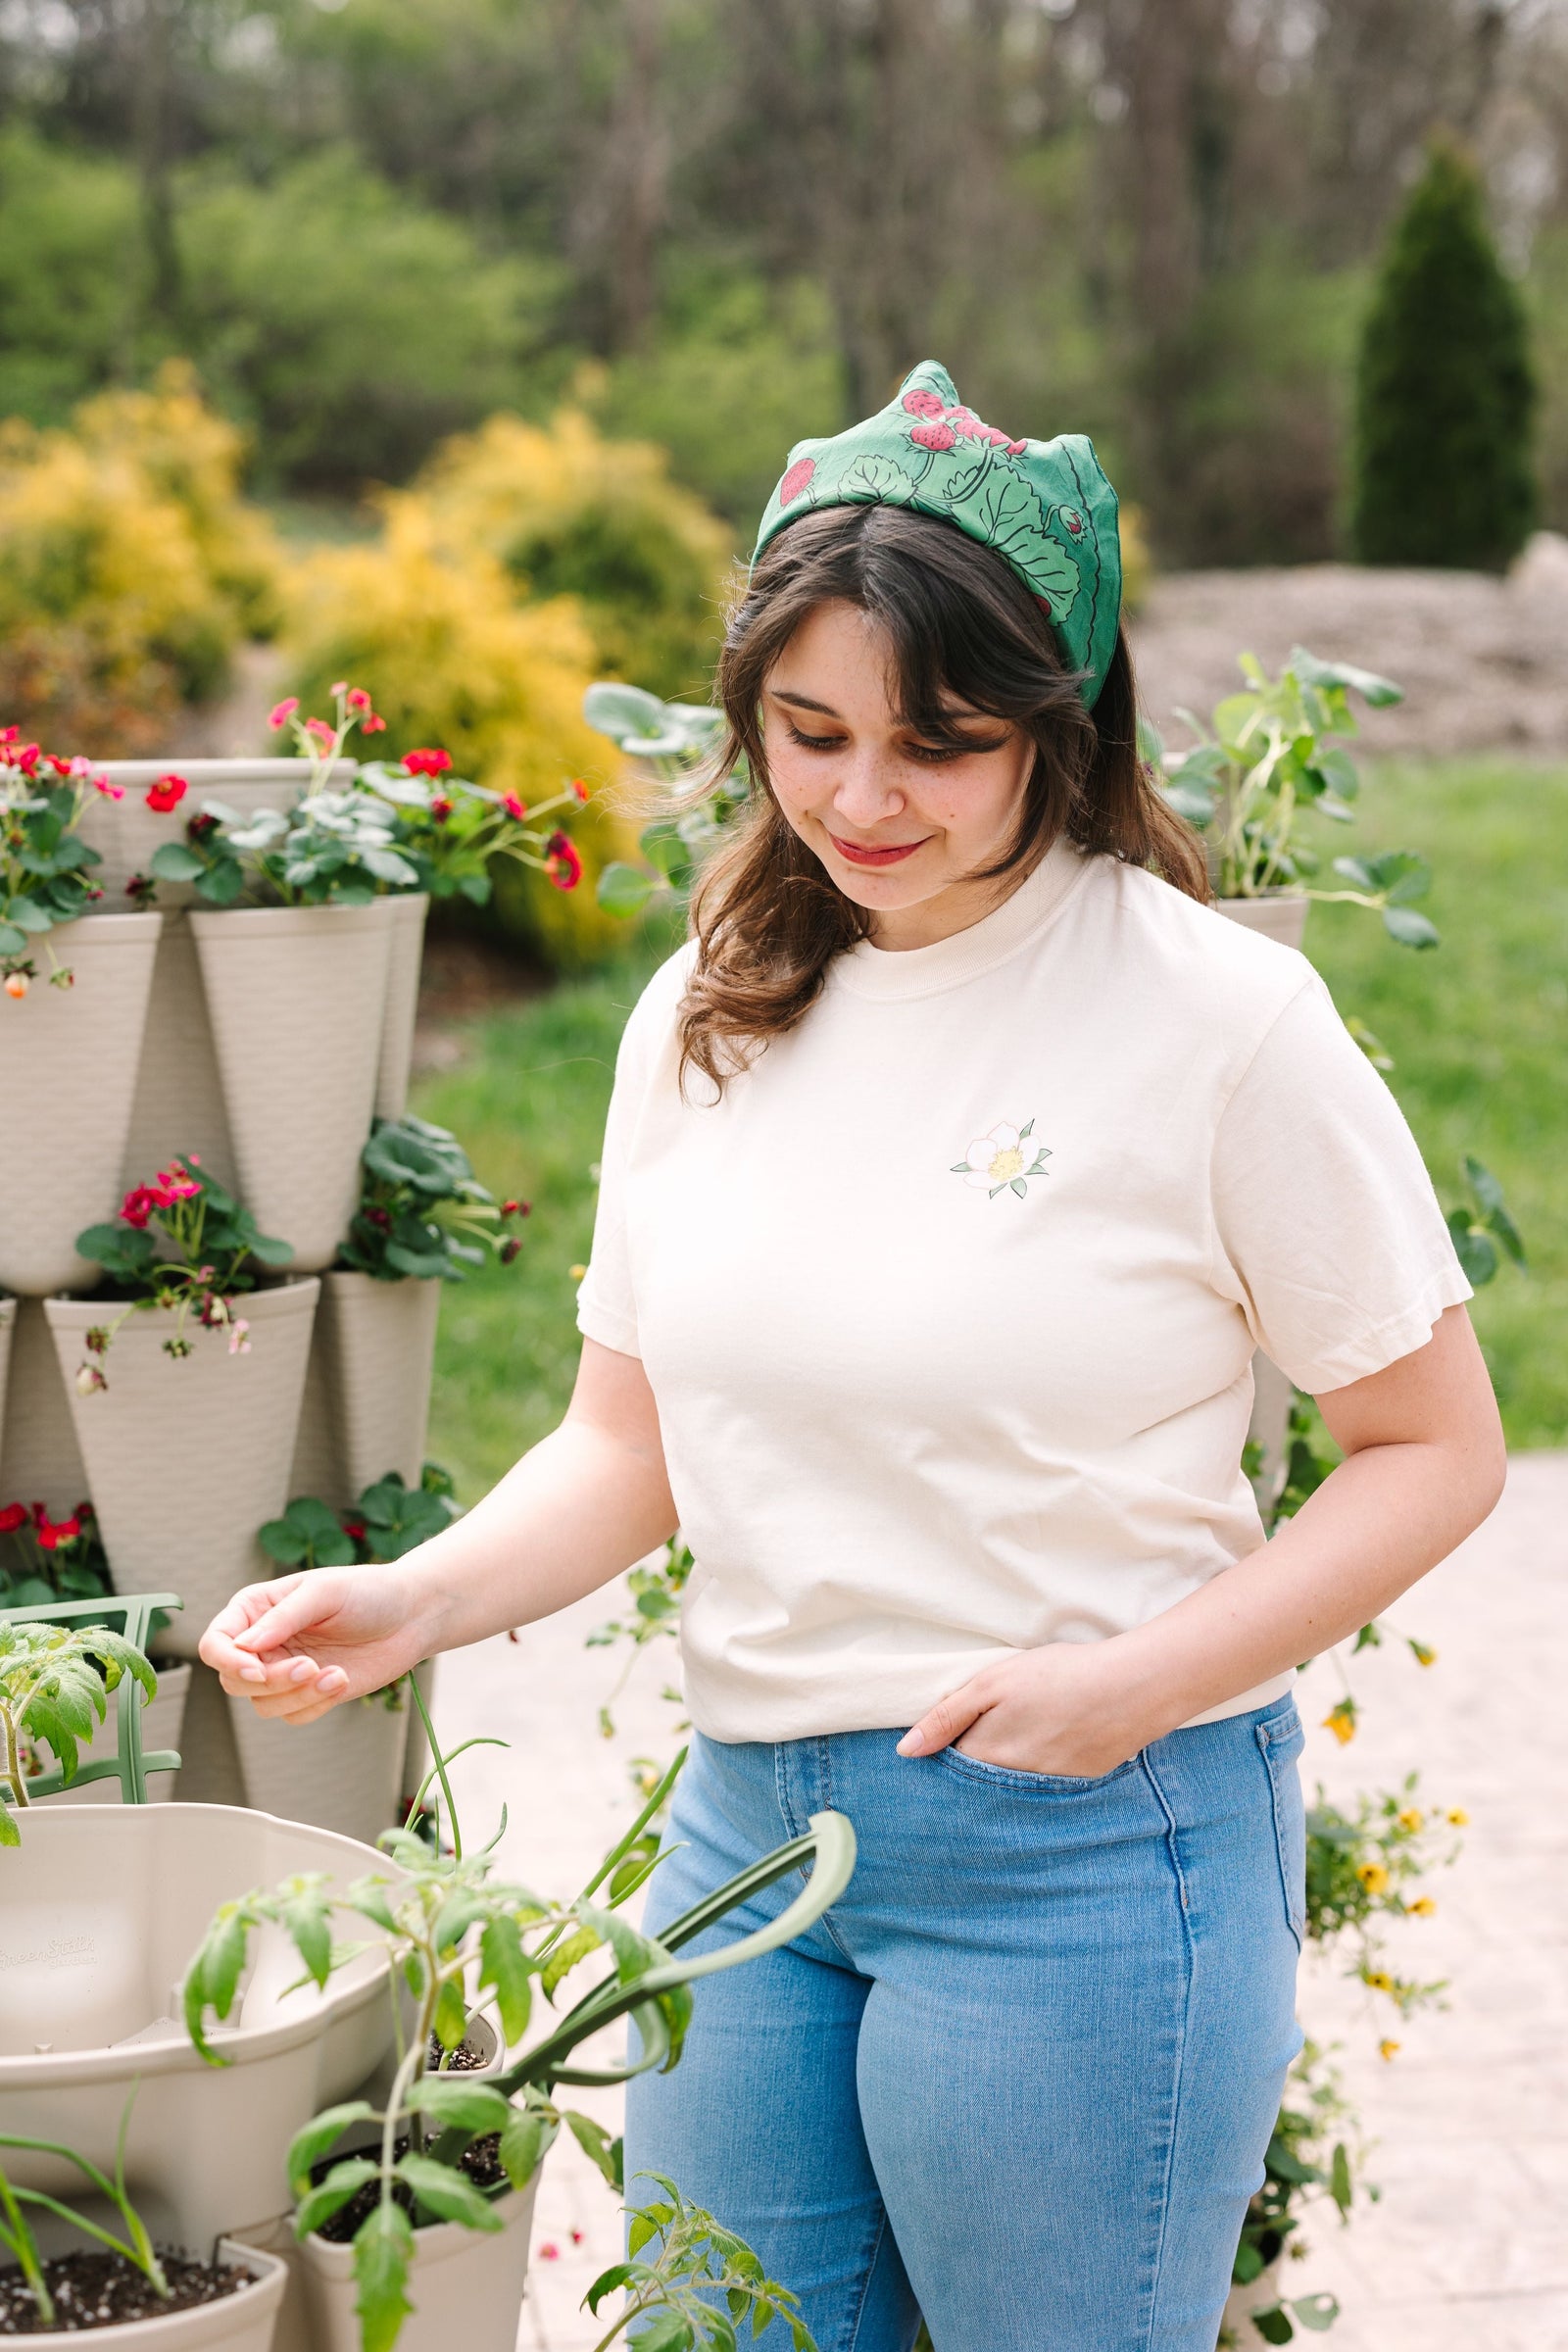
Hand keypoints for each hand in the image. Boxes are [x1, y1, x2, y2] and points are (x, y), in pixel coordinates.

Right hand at [198, 1564, 426, 1724]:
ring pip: (263, 1703)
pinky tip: (343, 1678)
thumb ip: (285, 1616)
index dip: (228, 1661)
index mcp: (255, 1610)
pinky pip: (294, 1716)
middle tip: (310, 1666)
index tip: (258, 1669)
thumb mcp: (325, 1592)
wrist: (411, 1615)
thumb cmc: (367, 1592)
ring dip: (298, 1694)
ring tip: (335, 1672)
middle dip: (271, 1681)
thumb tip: (245, 1644)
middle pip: (234, 1681)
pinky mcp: (308, 1693)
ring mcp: (284, 1670)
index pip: (216, 1643)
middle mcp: (263, 1643)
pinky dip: (316, 1704)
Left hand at [896, 1640, 1167, 1777]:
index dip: (947, 1750)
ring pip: (1015, 1784)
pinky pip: (1048, 1784)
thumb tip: (906, 1751)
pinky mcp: (1080, 1784)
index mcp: (987, 1758)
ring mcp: (1050, 1789)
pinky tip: (1059, 1737)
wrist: (1131, 1687)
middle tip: (998, 1728)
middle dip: (979, 1763)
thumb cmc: (1057, 1676)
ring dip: (1012, 1766)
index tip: (952, 1736)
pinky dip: (1045, 1766)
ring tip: (1031, 1729)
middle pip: (982, 1781)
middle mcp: (1014, 1784)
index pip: (951, 1769)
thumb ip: (946, 1717)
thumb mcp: (992, 1684)